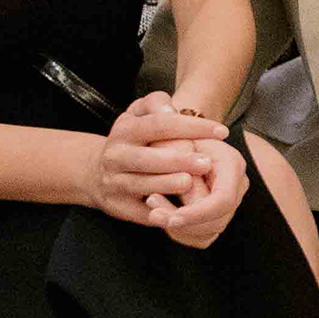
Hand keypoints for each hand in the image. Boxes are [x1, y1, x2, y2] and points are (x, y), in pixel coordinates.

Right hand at [89, 94, 230, 231]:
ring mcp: (114, 182)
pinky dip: (158, 212)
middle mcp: (115, 156)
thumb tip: (171, 110)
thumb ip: (157, 104)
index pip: (160, 124)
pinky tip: (177, 211)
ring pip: (142, 185)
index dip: (192, 127)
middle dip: (178, 160)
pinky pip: (139, 211)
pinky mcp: (117, 206)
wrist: (97, 173)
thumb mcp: (139, 114)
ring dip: (167, 185)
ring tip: (191, 182)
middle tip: (207, 163)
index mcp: (124, 130)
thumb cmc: (132, 140)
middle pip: (148, 158)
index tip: (221, 132)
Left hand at [150, 125, 252, 247]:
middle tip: (153, 213)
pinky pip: (202, 236)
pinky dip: (180, 232)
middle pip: (218, 220)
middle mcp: (236, 184)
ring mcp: (228, 201)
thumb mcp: (173, 142)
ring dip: (178, 228)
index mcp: (232, 163)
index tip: (171, 219)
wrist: (175, 137)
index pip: (223, 199)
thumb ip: (181, 164)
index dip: (198, 214)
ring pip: (209, 231)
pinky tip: (162, 215)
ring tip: (152, 209)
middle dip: (184, 222)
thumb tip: (188, 191)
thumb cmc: (172, 135)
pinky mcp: (217, 213)